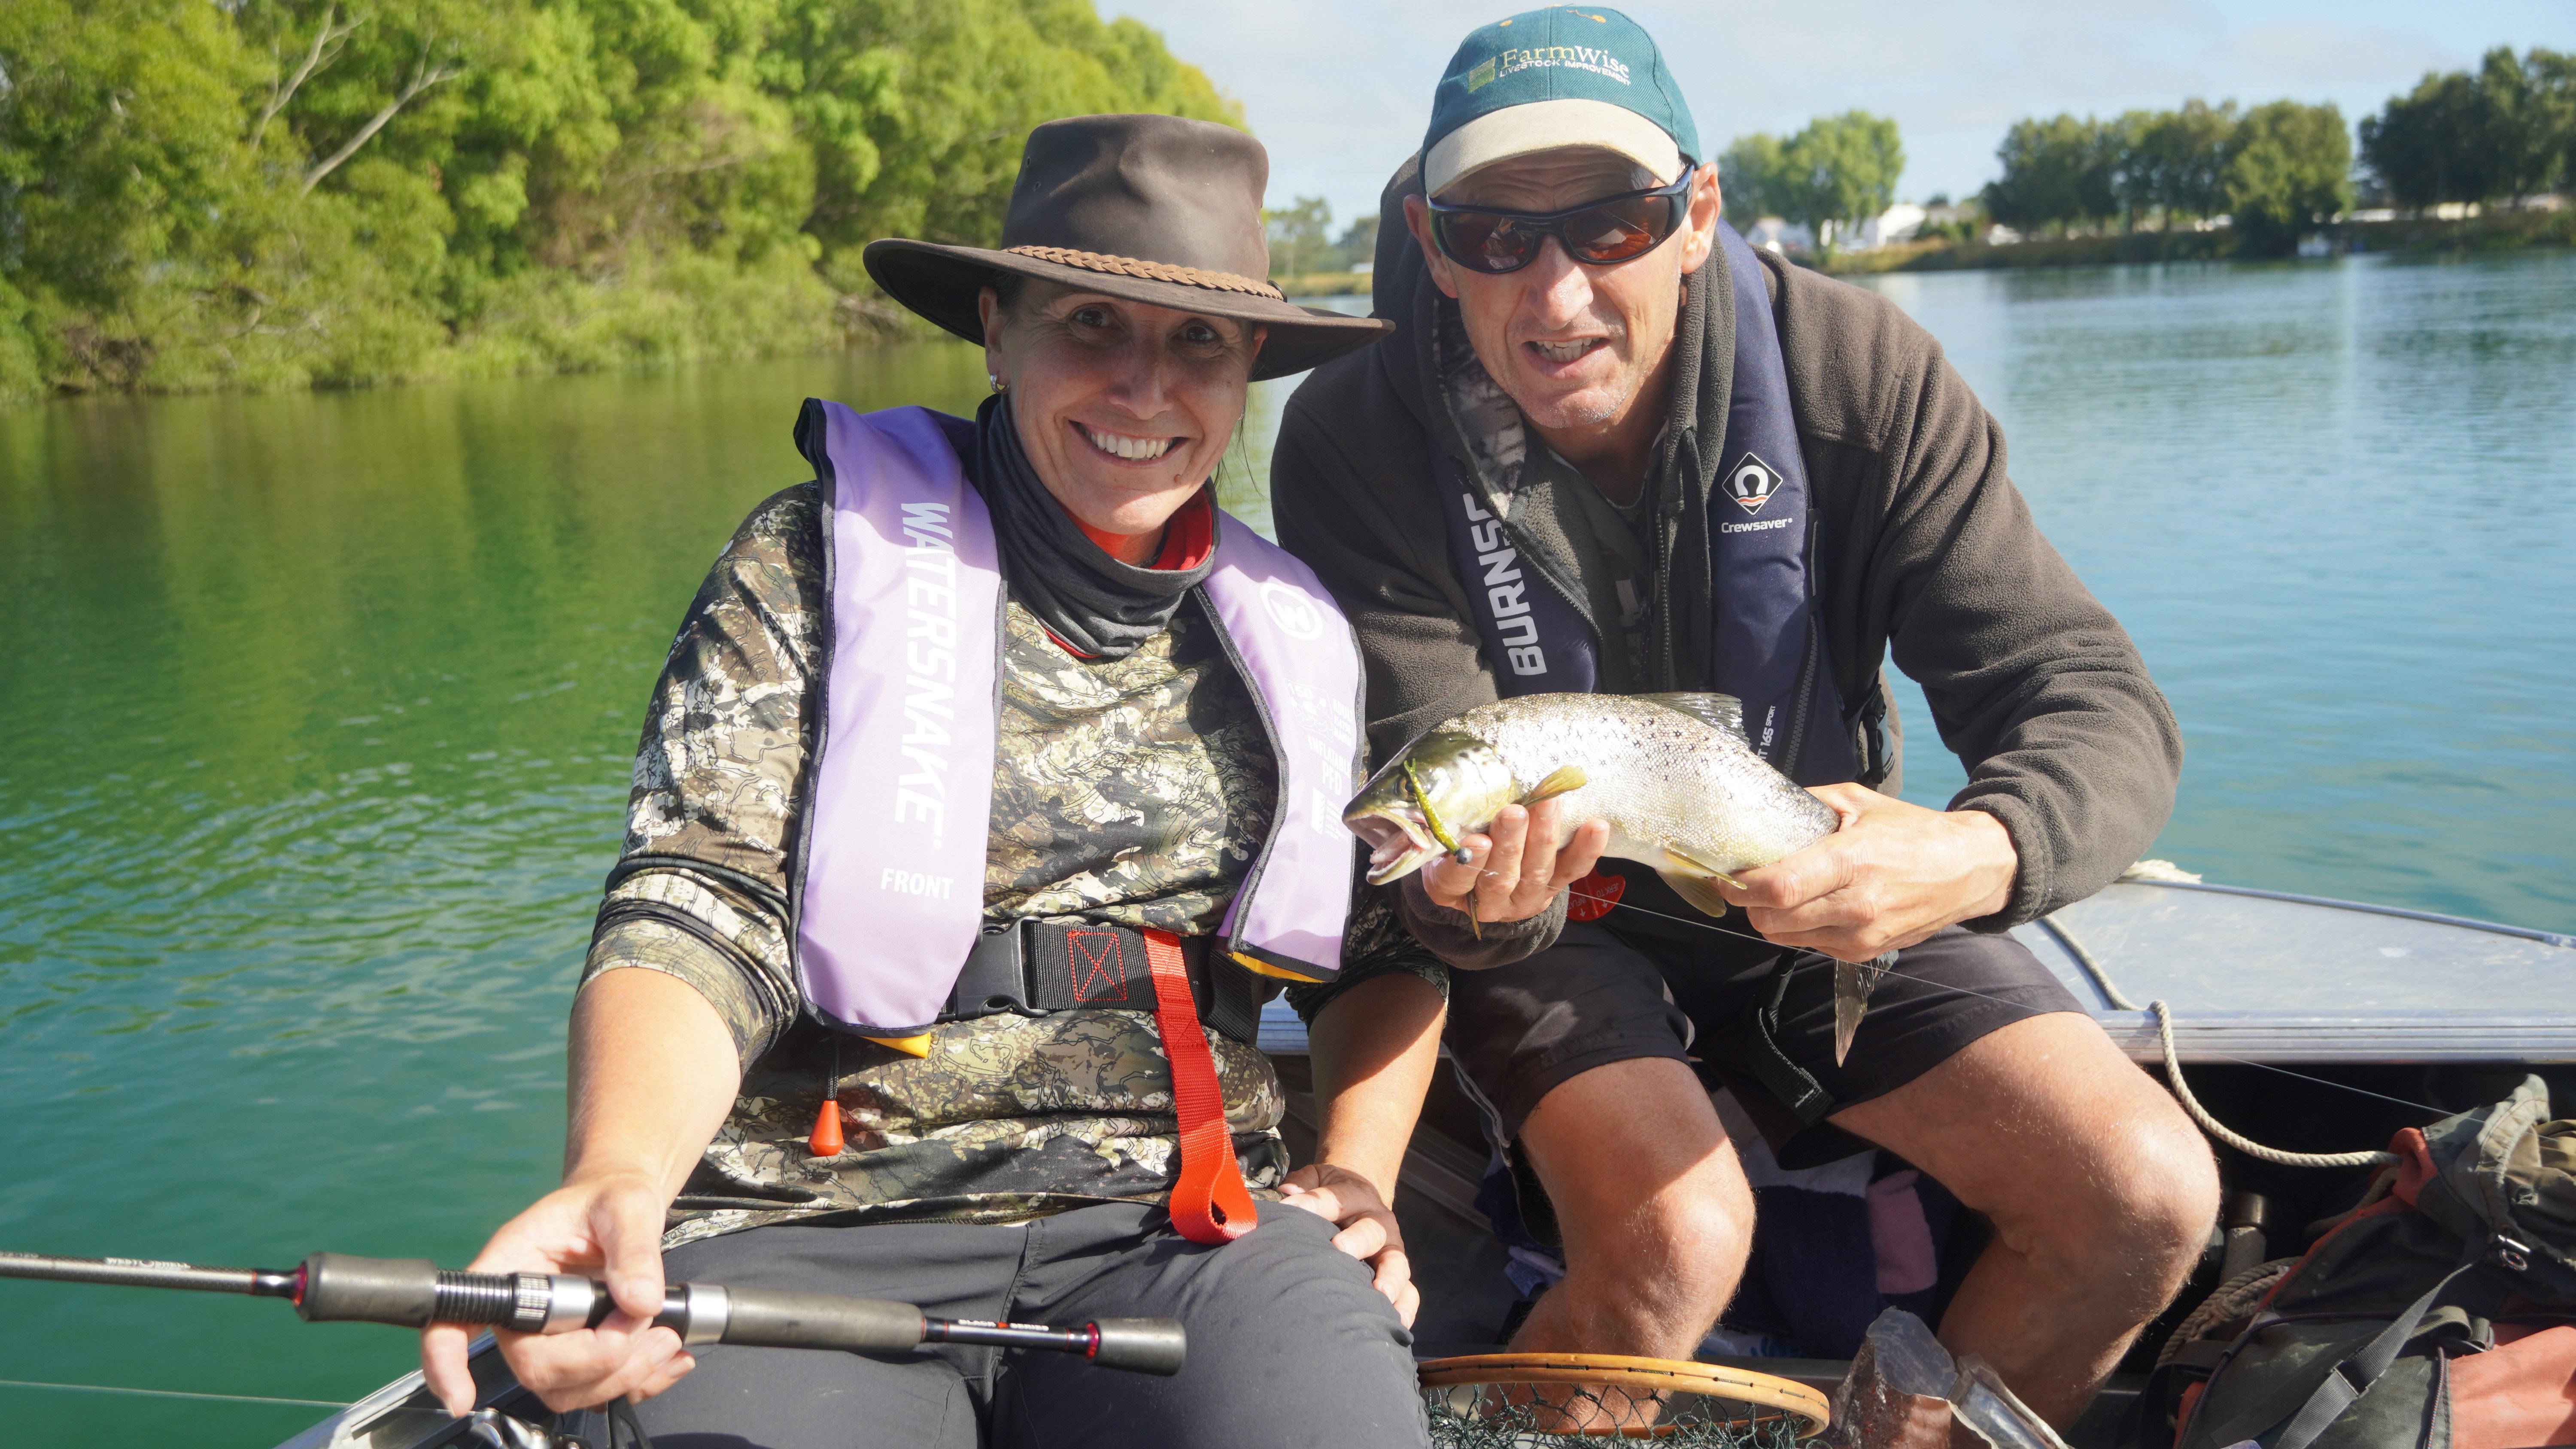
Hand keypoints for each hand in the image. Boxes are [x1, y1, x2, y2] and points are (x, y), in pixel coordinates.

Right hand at [420, 1172, 691, 1416]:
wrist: (628, 1207)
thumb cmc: (612, 1198)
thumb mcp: (627, 1206)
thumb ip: (633, 1249)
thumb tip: (641, 1300)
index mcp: (513, 1264)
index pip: (457, 1317)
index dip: (446, 1361)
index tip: (460, 1397)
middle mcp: (523, 1310)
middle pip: (533, 1366)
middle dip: (593, 1361)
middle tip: (644, 1327)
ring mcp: (552, 1338)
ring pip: (566, 1388)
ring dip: (622, 1376)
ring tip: (666, 1339)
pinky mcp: (583, 1353)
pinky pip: (600, 1389)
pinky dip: (641, 1382)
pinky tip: (670, 1357)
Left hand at [1279, 1162, 1419, 1327]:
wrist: (1363, 1198)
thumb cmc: (1331, 1193)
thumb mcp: (1318, 1178)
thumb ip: (1302, 1182)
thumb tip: (1286, 1193)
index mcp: (1355, 1195)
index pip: (1337, 1198)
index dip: (1315, 1203)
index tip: (1293, 1208)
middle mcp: (1378, 1222)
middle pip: (1372, 1231)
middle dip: (1357, 1240)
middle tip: (1340, 1249)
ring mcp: (1391, 1250)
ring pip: (1396, 1263)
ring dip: (1389, 1279)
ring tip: (1379, 1294)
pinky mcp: (1398, 1275)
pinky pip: (1409, 1292)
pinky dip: (1405, 1308)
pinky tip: (1396, 1323)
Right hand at [1420, 797, 1609, 926]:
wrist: (1482, 877)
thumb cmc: (1454, 848)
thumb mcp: (1438, 843)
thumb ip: (1441, 827)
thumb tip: (1440, 795)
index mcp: (1450, 891)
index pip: (1456, 880)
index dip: (1468, 863)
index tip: (1477, 839)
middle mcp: (1489, 903)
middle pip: (1501, 878)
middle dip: (1510, 844)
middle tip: (1514, 813)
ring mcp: (1524, 899)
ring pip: (1536, 873)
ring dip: (1543, 837)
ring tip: (1547, 804)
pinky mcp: (1552, 888)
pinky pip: (1571, 871)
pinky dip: (1586, 850)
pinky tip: (1596, 827)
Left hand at [1715, 784, 2017, 960]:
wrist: (1968, 870)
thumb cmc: (1912, 832)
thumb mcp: (1858, 802)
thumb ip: (1807, 804)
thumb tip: (1759, 808)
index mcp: (1850, 861)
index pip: (1779, 888)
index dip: (1741, 886)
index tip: (1725, 875)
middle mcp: (1855, 905)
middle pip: (1772, 920)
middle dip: (1748, 904)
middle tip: (1745, 884)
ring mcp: (1861, 934)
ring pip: (1785, 938)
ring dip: (1771, 918)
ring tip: (1778, 894)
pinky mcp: (1865, 952)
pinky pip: (1810, 945)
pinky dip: (1798, 929)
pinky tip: (1812, 906)